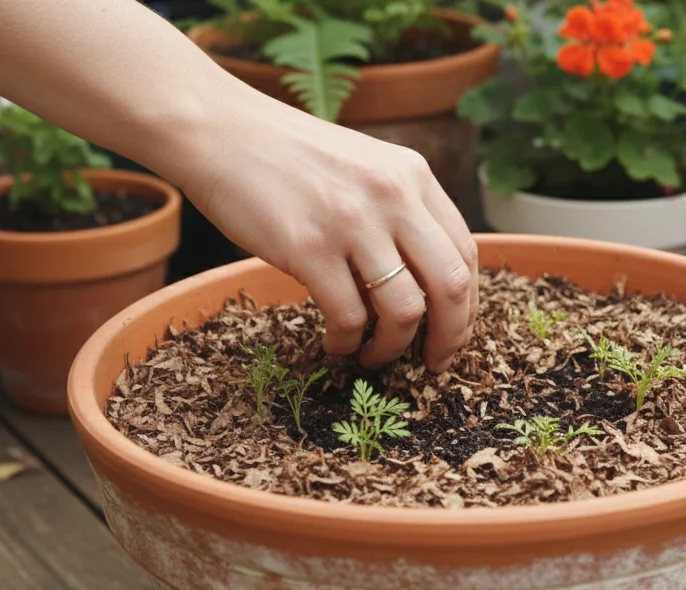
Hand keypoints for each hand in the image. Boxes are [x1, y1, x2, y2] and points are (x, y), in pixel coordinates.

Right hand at [167, 89, 477, 373]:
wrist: (218, 130)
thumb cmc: (287, 156)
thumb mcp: (364, 167)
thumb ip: (400, 210)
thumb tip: (425, 282)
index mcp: (413, 176)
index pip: (465, 253)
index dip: (467, 305)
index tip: (454, 333)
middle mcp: (393, 196)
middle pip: (450, 286)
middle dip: (449, 337)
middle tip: (433, 363)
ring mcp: (352, 222)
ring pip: (404, 310)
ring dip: (392, 348)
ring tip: (374, 356)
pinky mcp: (308, 248)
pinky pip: (349, 317)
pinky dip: (347, 342)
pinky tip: (336, 343)